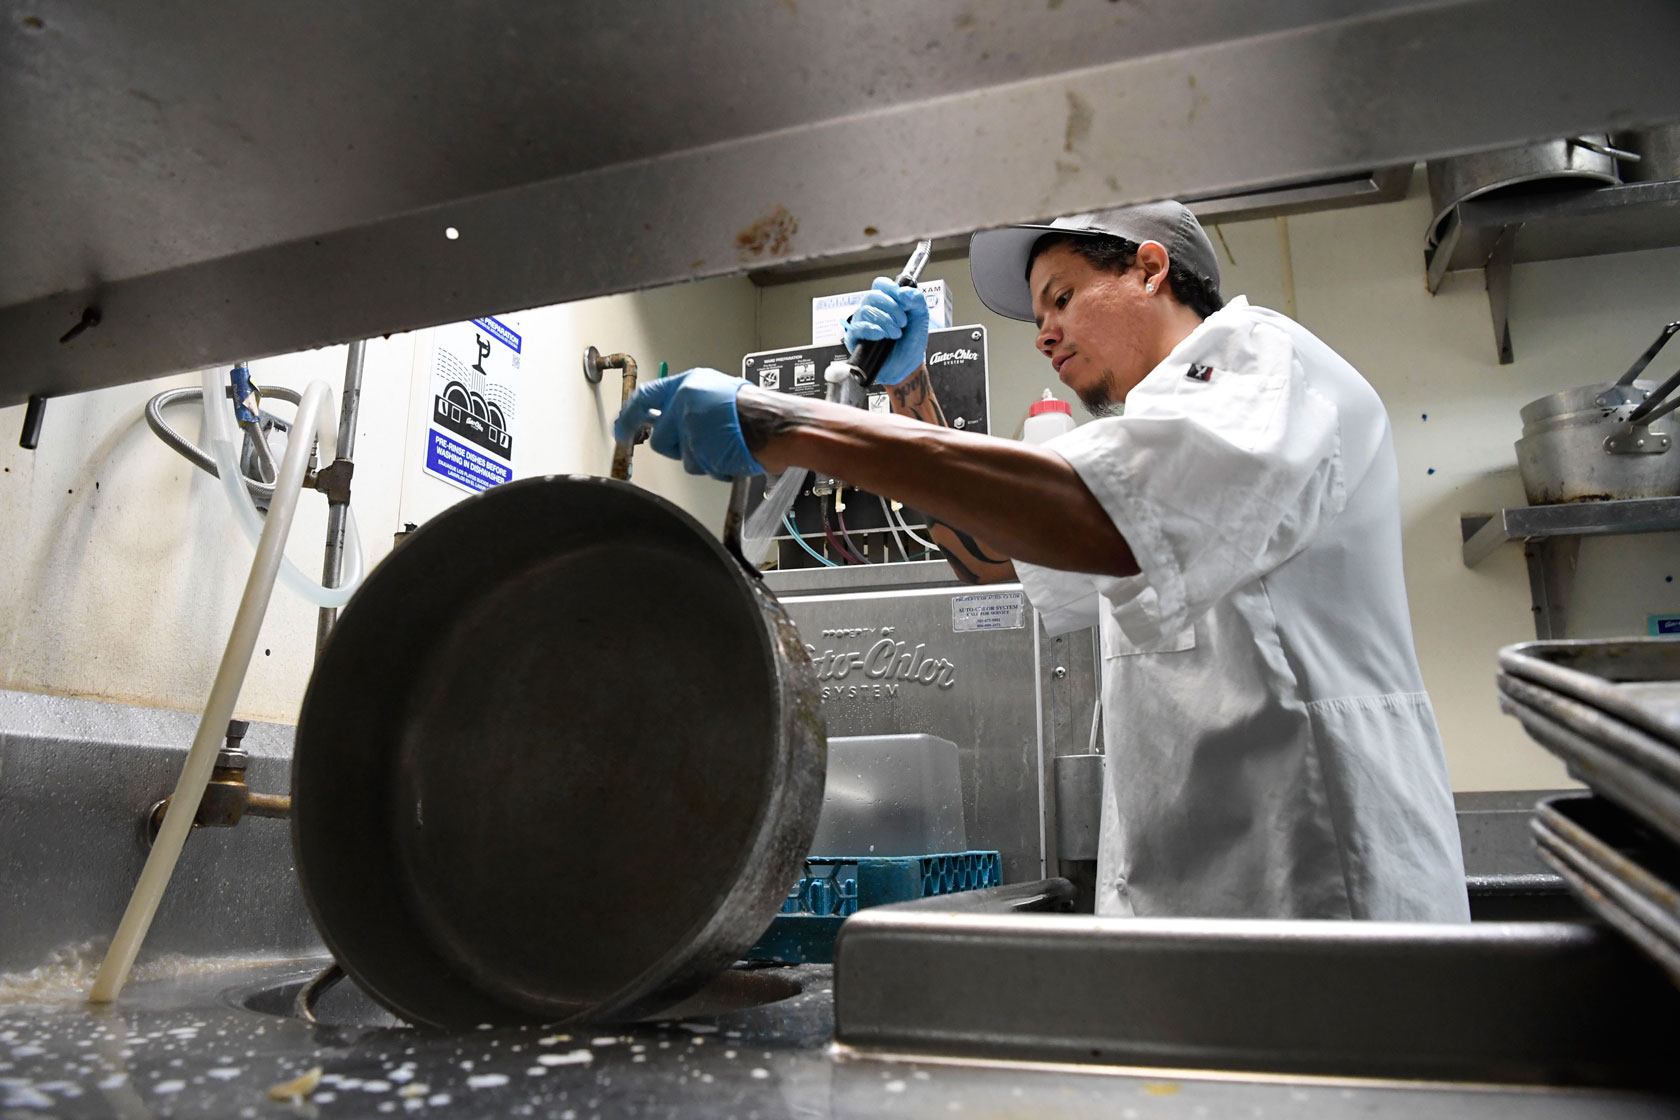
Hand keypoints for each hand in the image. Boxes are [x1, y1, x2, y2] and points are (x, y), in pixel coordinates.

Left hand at [612, 368, 764, 480]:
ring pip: (683, 457)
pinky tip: (730, 454)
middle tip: (703, 444)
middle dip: (679, 448)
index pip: (645, 397)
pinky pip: (701, 468)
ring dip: (702, 458)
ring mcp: (692, 426)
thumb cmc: (760, 412)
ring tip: (724, 445)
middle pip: (661, 437)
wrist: (780, 425)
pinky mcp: (701, 449)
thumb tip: (669, 418)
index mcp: (689, 384)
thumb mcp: (719, 393)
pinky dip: (716, 467)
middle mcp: (686, 402)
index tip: (621, 428)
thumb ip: (690, 403)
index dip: (629, 416)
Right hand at [841, 277, 929, 386]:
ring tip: (895, 334)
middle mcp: (872, 310)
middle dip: (891, 308)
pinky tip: (881, 335)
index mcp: (886, 302)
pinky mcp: (854, 338)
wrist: (908, 366)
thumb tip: (904, 292)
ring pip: (865, 310)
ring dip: (885, 321)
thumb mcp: (921, 317)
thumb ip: (917, 300)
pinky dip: (871, 329)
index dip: (891, 289)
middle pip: (872, 295)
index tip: (903, 300)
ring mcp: (862, 323)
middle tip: (903, 322)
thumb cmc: (911, 342)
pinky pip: (857, 327)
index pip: (880, 284)